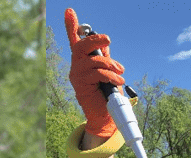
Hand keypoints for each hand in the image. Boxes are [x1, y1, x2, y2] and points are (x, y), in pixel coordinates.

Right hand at [63, 8, 125, 138]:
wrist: (103, 114)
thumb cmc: (106, 91)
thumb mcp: (107, 70)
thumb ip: (104, 57)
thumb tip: (104, 43)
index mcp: (82, 59)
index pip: (75, 39)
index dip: (72, 25)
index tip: (69, 10)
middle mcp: (76, 65)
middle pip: (80, 46)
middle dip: (95, 40)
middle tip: (108, 39)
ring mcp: (76, 75)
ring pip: (94, 61)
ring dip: (111, 65)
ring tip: (120, 72)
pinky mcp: (80, 85)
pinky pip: (97, 74)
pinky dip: (111, 76)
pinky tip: (118, 81)